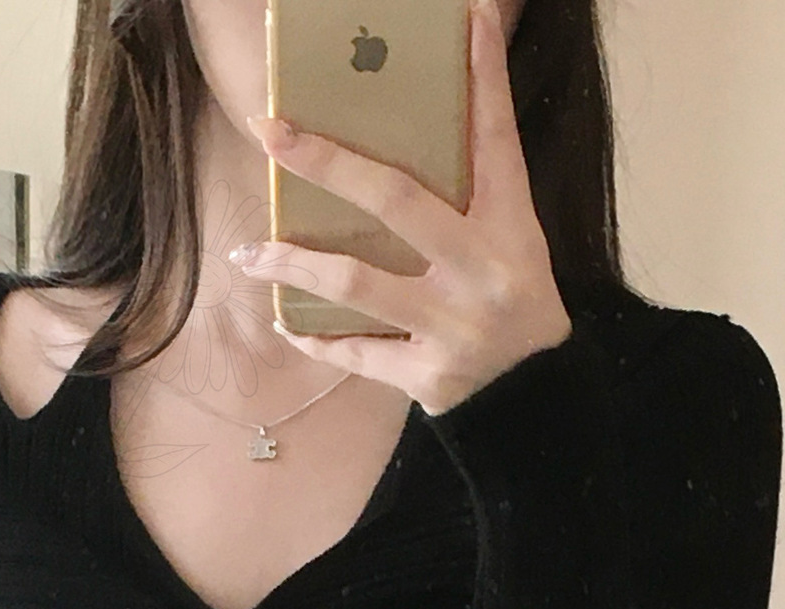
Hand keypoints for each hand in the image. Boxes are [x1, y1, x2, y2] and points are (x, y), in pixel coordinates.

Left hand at [233, 0, 572, 414]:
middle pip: (398, 201)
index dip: (483, 79)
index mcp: (510, 227)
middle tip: (271, 132)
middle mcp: (483, 273)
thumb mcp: (509, 237)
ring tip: (250, 255)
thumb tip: (427, 113)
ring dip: (294, 265)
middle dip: (328, 162)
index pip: (496, 139)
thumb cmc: (508, 299)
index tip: (464, 18)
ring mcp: (454, 328)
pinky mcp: (428, 378)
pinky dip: (316, 338)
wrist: (534, 395)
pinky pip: (356, 352)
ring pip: (357, 284)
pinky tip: (285, 320)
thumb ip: (472, 183)